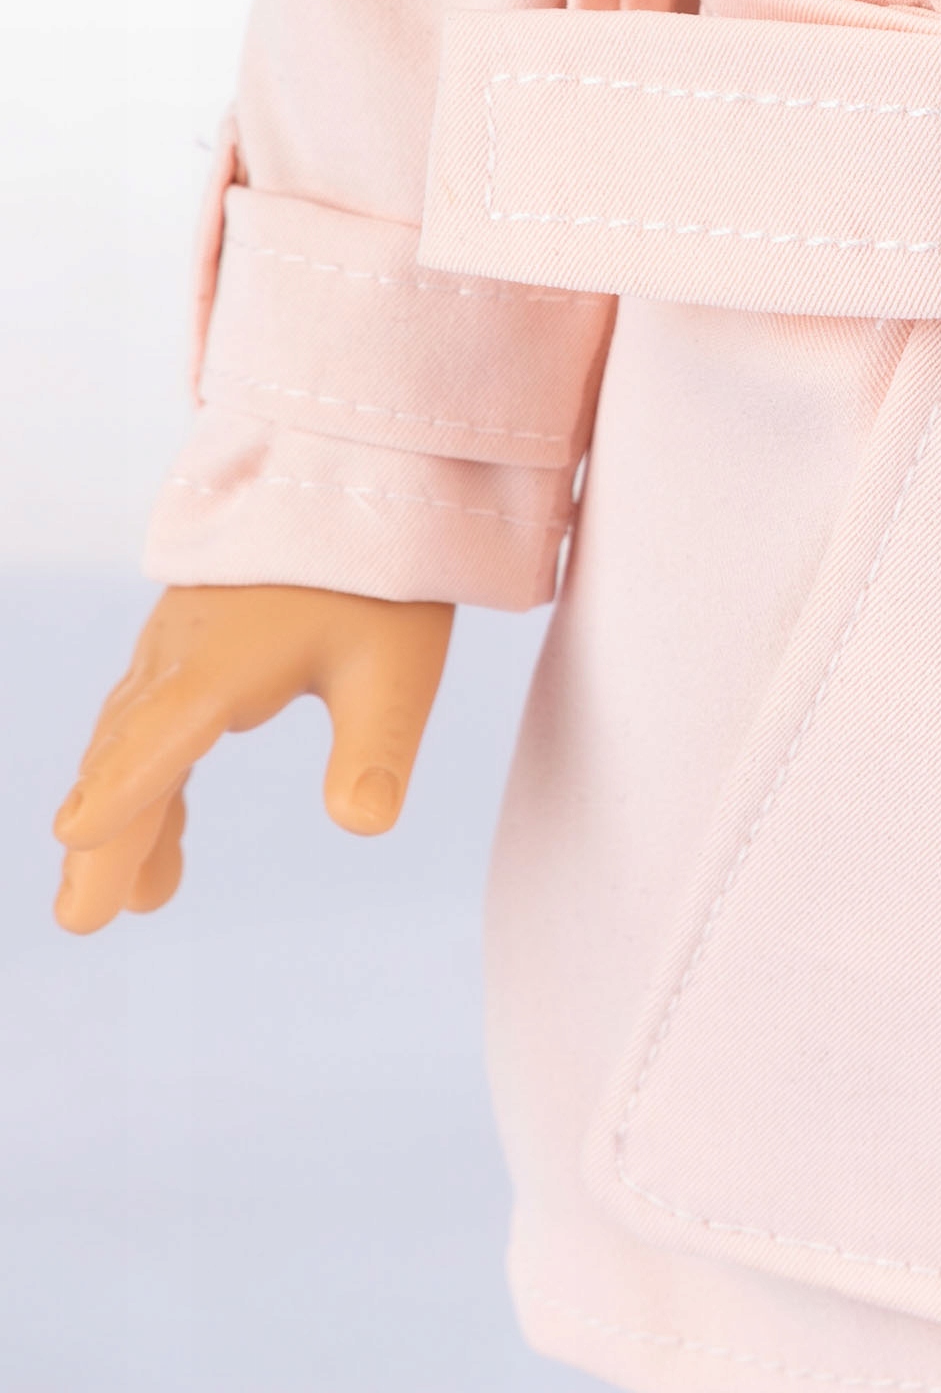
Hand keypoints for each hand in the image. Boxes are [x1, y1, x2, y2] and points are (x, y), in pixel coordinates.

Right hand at [52, 583, 453, 933]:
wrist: (362, 487)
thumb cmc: (380, 577)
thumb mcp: (397, 663)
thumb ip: (376, 745)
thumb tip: (366, 824)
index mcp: (222, 660)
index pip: (162, 733)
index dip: (122, 788)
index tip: (77, 835)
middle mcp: (182, 653)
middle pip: (130, 754)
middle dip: (106, 837)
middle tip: (84, 919)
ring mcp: (178, 646)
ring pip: (132, 742)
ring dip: (125, 817)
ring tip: (132, 902)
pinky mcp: (191, 644)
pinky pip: (151, 722)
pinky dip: (147, 779)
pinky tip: (161, 831)